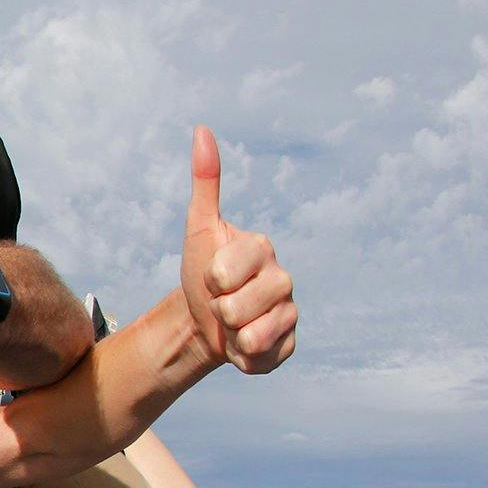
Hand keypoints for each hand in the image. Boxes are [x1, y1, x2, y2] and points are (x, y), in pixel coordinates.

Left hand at [180, 127, 296, 374]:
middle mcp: (284, 279)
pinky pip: (262, 358)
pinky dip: (243, 357)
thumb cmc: (200, 273)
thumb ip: (205, 183)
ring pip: (250, 335)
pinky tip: (242, 343)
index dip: (209, 279)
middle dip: (217, 309)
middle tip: (219, 302)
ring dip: (229, 335)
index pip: (225, 273)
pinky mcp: (289, 346)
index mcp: (263, 249)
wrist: (202, 321)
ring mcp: (289, 313)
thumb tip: (202, 130)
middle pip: (236, 308)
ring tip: (231, 324)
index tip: (211, 276)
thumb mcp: (198, 229)